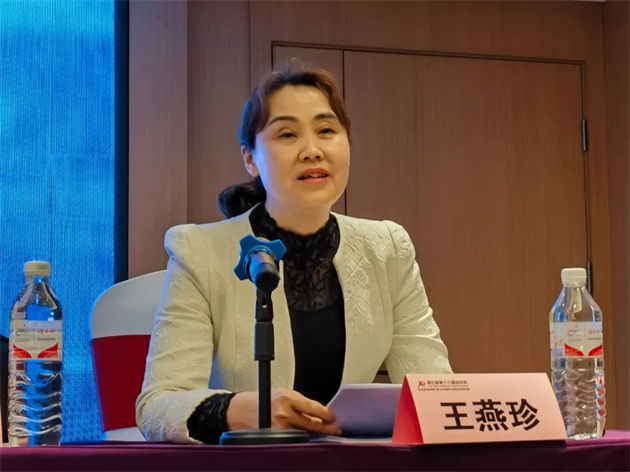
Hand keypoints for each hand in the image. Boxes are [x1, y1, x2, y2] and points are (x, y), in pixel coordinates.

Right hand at [226, 389, 340, 435]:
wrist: (241, 410)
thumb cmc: (263, 399)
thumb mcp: (284, 394)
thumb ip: (302, 403)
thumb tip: (320, 413)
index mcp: (287, 399)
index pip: (313, 408)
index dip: (326, 414)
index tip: (333, 417)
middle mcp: (283, 414)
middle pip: (311, 424)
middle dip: (325, 428)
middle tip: (334, 429)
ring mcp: (279, 428)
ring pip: (304, 434)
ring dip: (315, 434)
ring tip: (324, 433)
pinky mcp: (275, 438)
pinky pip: (293, 439)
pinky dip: (302, 438)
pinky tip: (309, 438)